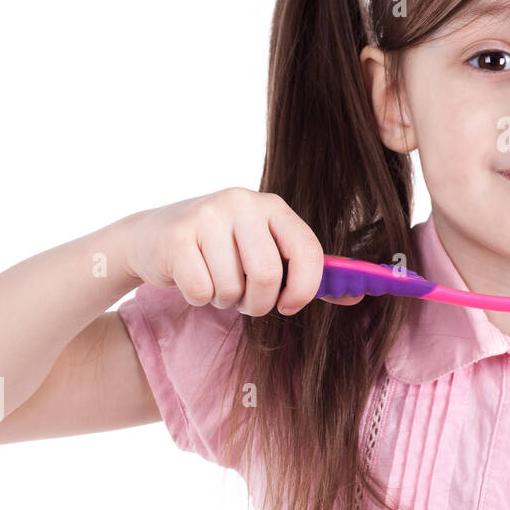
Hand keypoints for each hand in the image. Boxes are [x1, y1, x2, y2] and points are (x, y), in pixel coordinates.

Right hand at [122, 187, 363, 315]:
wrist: (152, 236)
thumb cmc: (221, 251)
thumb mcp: (265, 251)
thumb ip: (307, 274)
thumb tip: (357, 294)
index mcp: (273, 206)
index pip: (308, 250)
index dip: (304, 288)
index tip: (290, 306)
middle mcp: (243, 202)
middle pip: (267, 275)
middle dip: (258, 304)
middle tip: (245, 301)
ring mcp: (207, 215)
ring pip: (233, 287)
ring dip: (226, 300)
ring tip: (216, 282)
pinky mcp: (177, 236)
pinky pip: (201, 291)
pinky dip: (199, 298)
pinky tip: (192, 278)